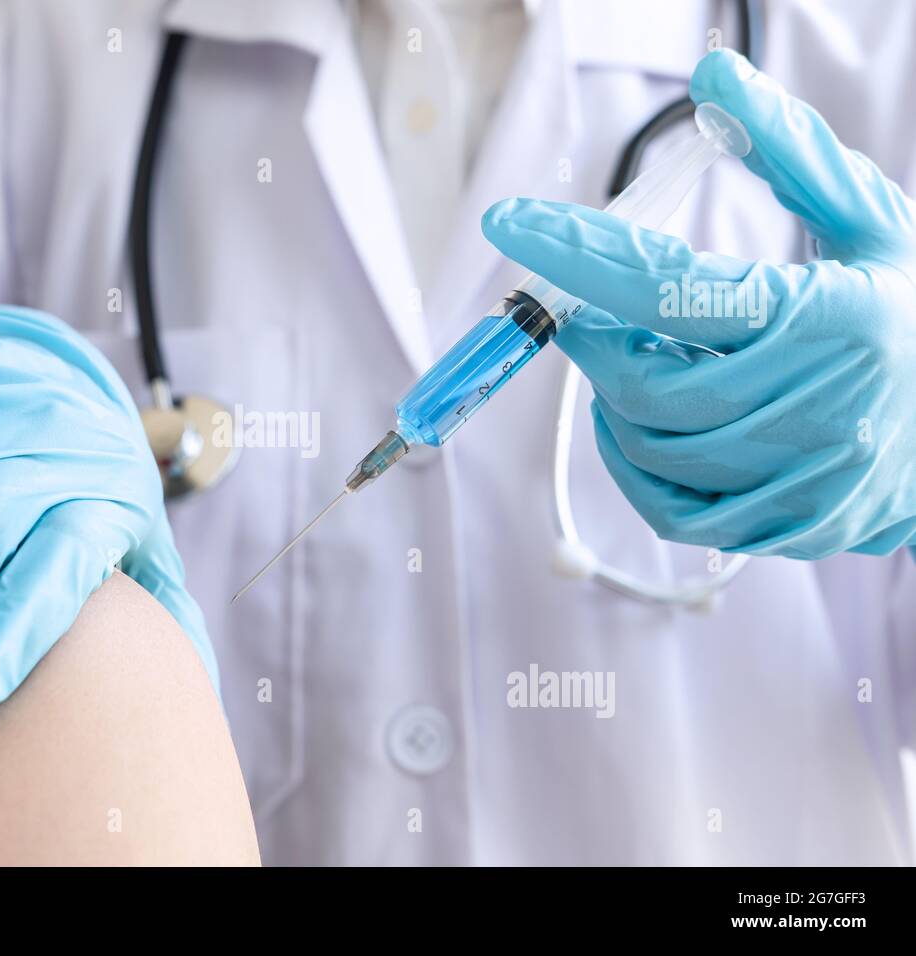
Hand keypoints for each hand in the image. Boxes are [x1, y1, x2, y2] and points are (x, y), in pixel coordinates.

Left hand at [482, 49, 915, 558]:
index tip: (510, 225)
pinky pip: (670, 510)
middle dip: (594, 342)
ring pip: (648, 448)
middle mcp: (822, 408)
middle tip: (592, 314)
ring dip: (611, 399)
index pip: (671, 286)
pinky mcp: (792, 528)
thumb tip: (713, 76)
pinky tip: (642, 424)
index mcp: (835, 320)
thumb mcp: (871, 222)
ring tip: (635, 360)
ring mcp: (807, 480)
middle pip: (644, 384)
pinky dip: (632, 464)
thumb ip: (789, 150)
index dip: (580, 255)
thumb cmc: (911, 311)